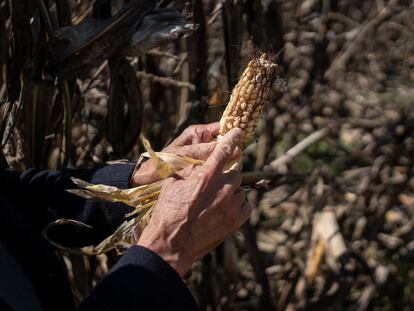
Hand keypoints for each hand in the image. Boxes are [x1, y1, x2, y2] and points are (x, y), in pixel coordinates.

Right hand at [137, 128, 251, 276]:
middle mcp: (223, 188)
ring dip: (230, 191)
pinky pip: (246, 205)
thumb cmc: (168, 211)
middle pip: (234, 171)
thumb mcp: (174, 183)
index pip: (224, 150)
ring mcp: (231, 205)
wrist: (172, 243)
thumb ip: (192, 169)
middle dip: (225, 174)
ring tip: (215, 202)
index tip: (238, 132)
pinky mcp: (237, 221)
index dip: (232, 138)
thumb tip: (204, 161)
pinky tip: (225, 209)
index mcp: (206, 175)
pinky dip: (238, 205)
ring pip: (239, 189)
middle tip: (212, 185)